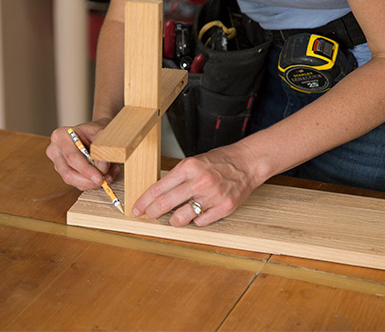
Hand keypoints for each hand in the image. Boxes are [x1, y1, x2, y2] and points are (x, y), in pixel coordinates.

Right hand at [46, 119, 120, 190]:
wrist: (95, 134)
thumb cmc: (97, 132)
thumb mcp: (102, 134)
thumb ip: (102, 149)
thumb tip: (101, 167)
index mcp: (61, 136)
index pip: (72, 157)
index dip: (86, 170)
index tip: (99, 178)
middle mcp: (55, 150)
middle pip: (68, 173)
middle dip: (88, 181)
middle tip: (104, 181)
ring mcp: (58, 163)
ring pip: (73, 181)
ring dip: (92, 182)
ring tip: (109, 175)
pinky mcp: (64, 173)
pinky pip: (78, 184)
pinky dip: (92, 183)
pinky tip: (105, 175)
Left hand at [132, 142, 260, 226]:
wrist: (247, 163)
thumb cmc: (219, 161)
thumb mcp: (193, 162)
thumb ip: (177, 177)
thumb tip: (156, 195)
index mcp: (189, 167)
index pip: (159, 188)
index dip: (144, 201)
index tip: (137, 208)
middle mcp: (200, 181)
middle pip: (166, 204)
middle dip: (153, 212)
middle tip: (149, 215)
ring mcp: (213, 196)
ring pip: (182, 217)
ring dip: (174, 221)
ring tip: (174, 218)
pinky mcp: (224, 208)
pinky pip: (200, 221)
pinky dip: (196, 220)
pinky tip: (196, 213)